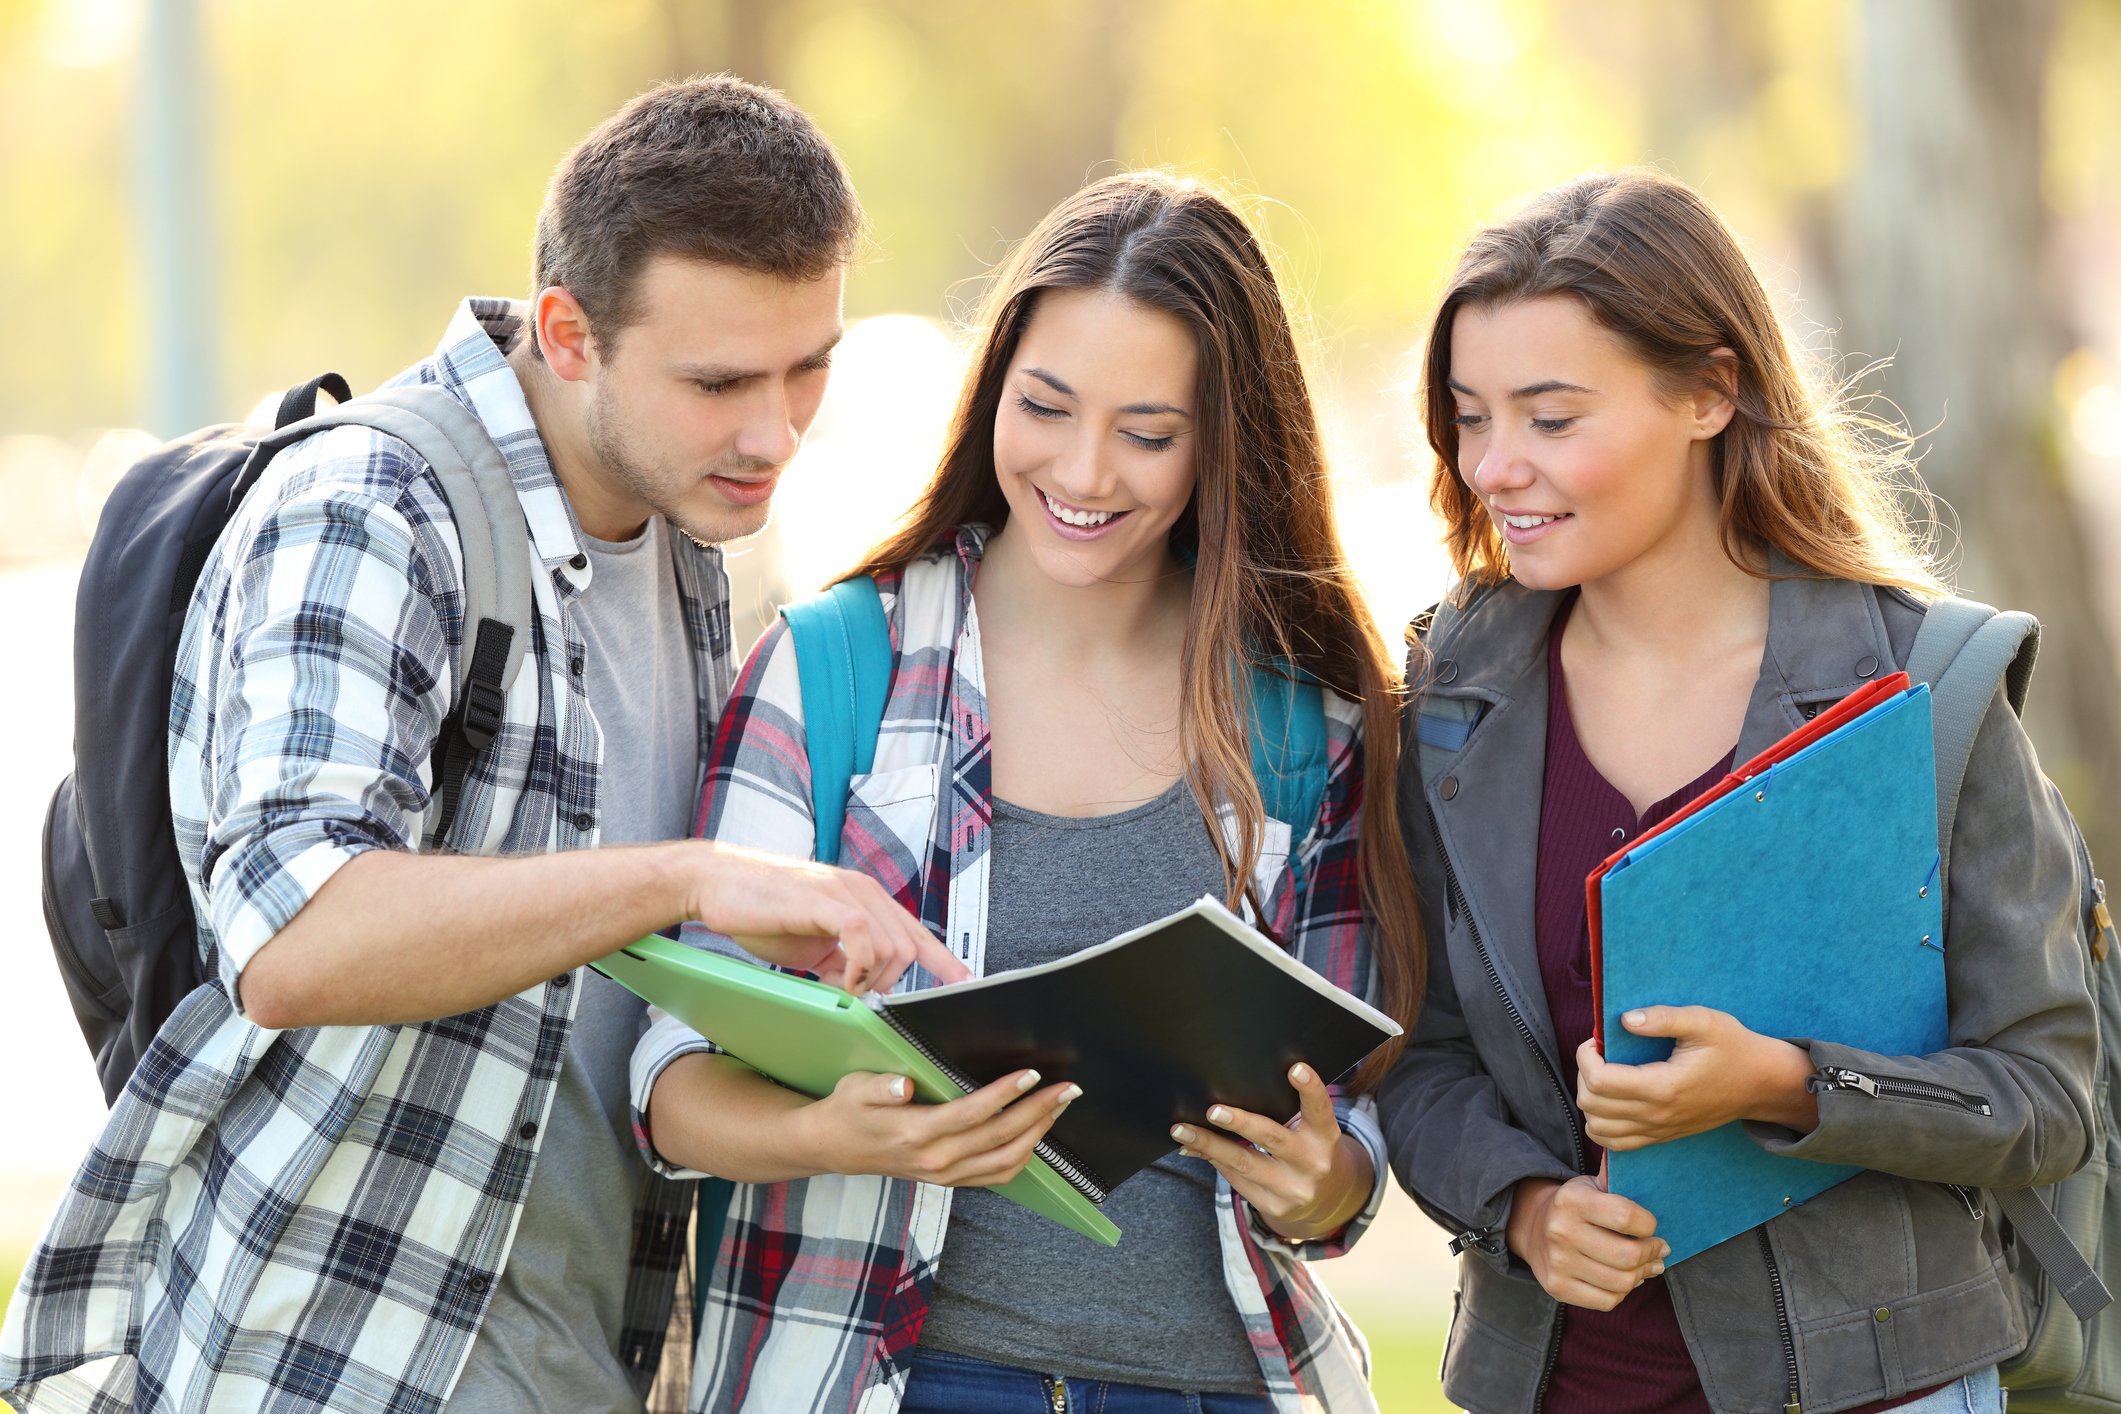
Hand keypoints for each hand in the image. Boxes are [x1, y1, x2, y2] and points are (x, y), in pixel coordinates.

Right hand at [687, 841, 968, 992]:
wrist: (716, 883)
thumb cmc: (761, 911)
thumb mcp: (812, 946)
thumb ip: (840, 963)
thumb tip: (859, 993)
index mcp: (865, 900)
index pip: (916, 933)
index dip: (943, 961)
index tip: (965, 984)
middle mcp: (864, 891)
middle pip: (910, 947)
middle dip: (893, 984)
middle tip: (862, 1000)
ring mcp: (846, 892)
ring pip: (892, 947)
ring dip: (873, 981)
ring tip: (844, 990)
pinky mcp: (825, 900)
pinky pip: (863, 936)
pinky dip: (859, 967)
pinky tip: (841, 980)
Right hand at [800, 1066, 1079, 1186]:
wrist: (833, 1148)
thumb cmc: (848, 1110)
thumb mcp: (854, 1088)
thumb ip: (879, 1087)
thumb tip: (902, 1086)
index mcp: (916, 1133)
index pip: (973, 1113)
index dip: (1006, 1094)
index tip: (1033, 1074)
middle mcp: (936, 1159)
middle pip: (1000, 1137)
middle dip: (1038, 1112)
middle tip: (1068, 1089)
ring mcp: (945, 1174)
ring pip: (1005, 1161)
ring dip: (1039, 1134)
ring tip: (1059, 1107)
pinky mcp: (949, 1180)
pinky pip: (997, 1174)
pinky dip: (1024, 1156)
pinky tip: (1038, 1134)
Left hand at [1172, 1062, 1370, 1241]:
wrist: (1329, 1201)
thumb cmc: (1311, 1151)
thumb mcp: (1313, 1133)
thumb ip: (1290, 1114)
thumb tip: (1236, 1092)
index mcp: (1324, 1137)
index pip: (1320, 1110)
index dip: (1310, 1089)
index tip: (1295, 1068)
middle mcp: (1311, 1164)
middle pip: (1272, 1139)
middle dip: (1241, 1124)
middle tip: (1214, 1110)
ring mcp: (1291, 1188)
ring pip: (1243, 1163)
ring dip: (1209, 1144)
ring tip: (1182, 1130)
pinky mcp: (1272, 1205)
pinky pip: (1236, 1179)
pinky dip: (1213, 1159)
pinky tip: (1194, 1148)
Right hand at [1507, 1174, 1667, 1310]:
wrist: (1532, 1226)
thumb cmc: (1576, 1205)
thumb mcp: (1591, 1184)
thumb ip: (1618, 1178)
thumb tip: (1646, 1160)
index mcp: (1572, 1200)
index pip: (1625, 1216)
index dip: (1649, 1224)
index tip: (1650, 1225)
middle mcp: (1561, 1231)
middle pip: (1628, 1255)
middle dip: (1652, 1253)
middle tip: (1659, 1249)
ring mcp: (1557, 1262)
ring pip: (1621, 1282)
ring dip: (1642, 1274)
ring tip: (1647, 1265)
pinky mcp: (1557, 1287)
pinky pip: (1607, 1301)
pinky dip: (1622, 1292)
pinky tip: (1624, 1279)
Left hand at [1577, 1006, 1817, 1149]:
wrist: (1761, 1084)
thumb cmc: (1734, 1049)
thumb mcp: (1704, 1021)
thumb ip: (1663, 1018)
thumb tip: (1625, 1020)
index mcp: (1663, 1087)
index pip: (1599, 1081)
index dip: (1585, 1056)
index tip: (1596, 1039)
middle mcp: (1656, 1116)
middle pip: (1591, 1105)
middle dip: (1583, 1074)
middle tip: (1598, 1053)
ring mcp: (1658, 1131)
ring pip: (1598, 1129)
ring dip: (1589, 1100)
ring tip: (1603, 1075)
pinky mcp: (1661, 1137)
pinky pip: (1615, 1144)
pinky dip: (1601, 1124)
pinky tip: (1611, 1100)